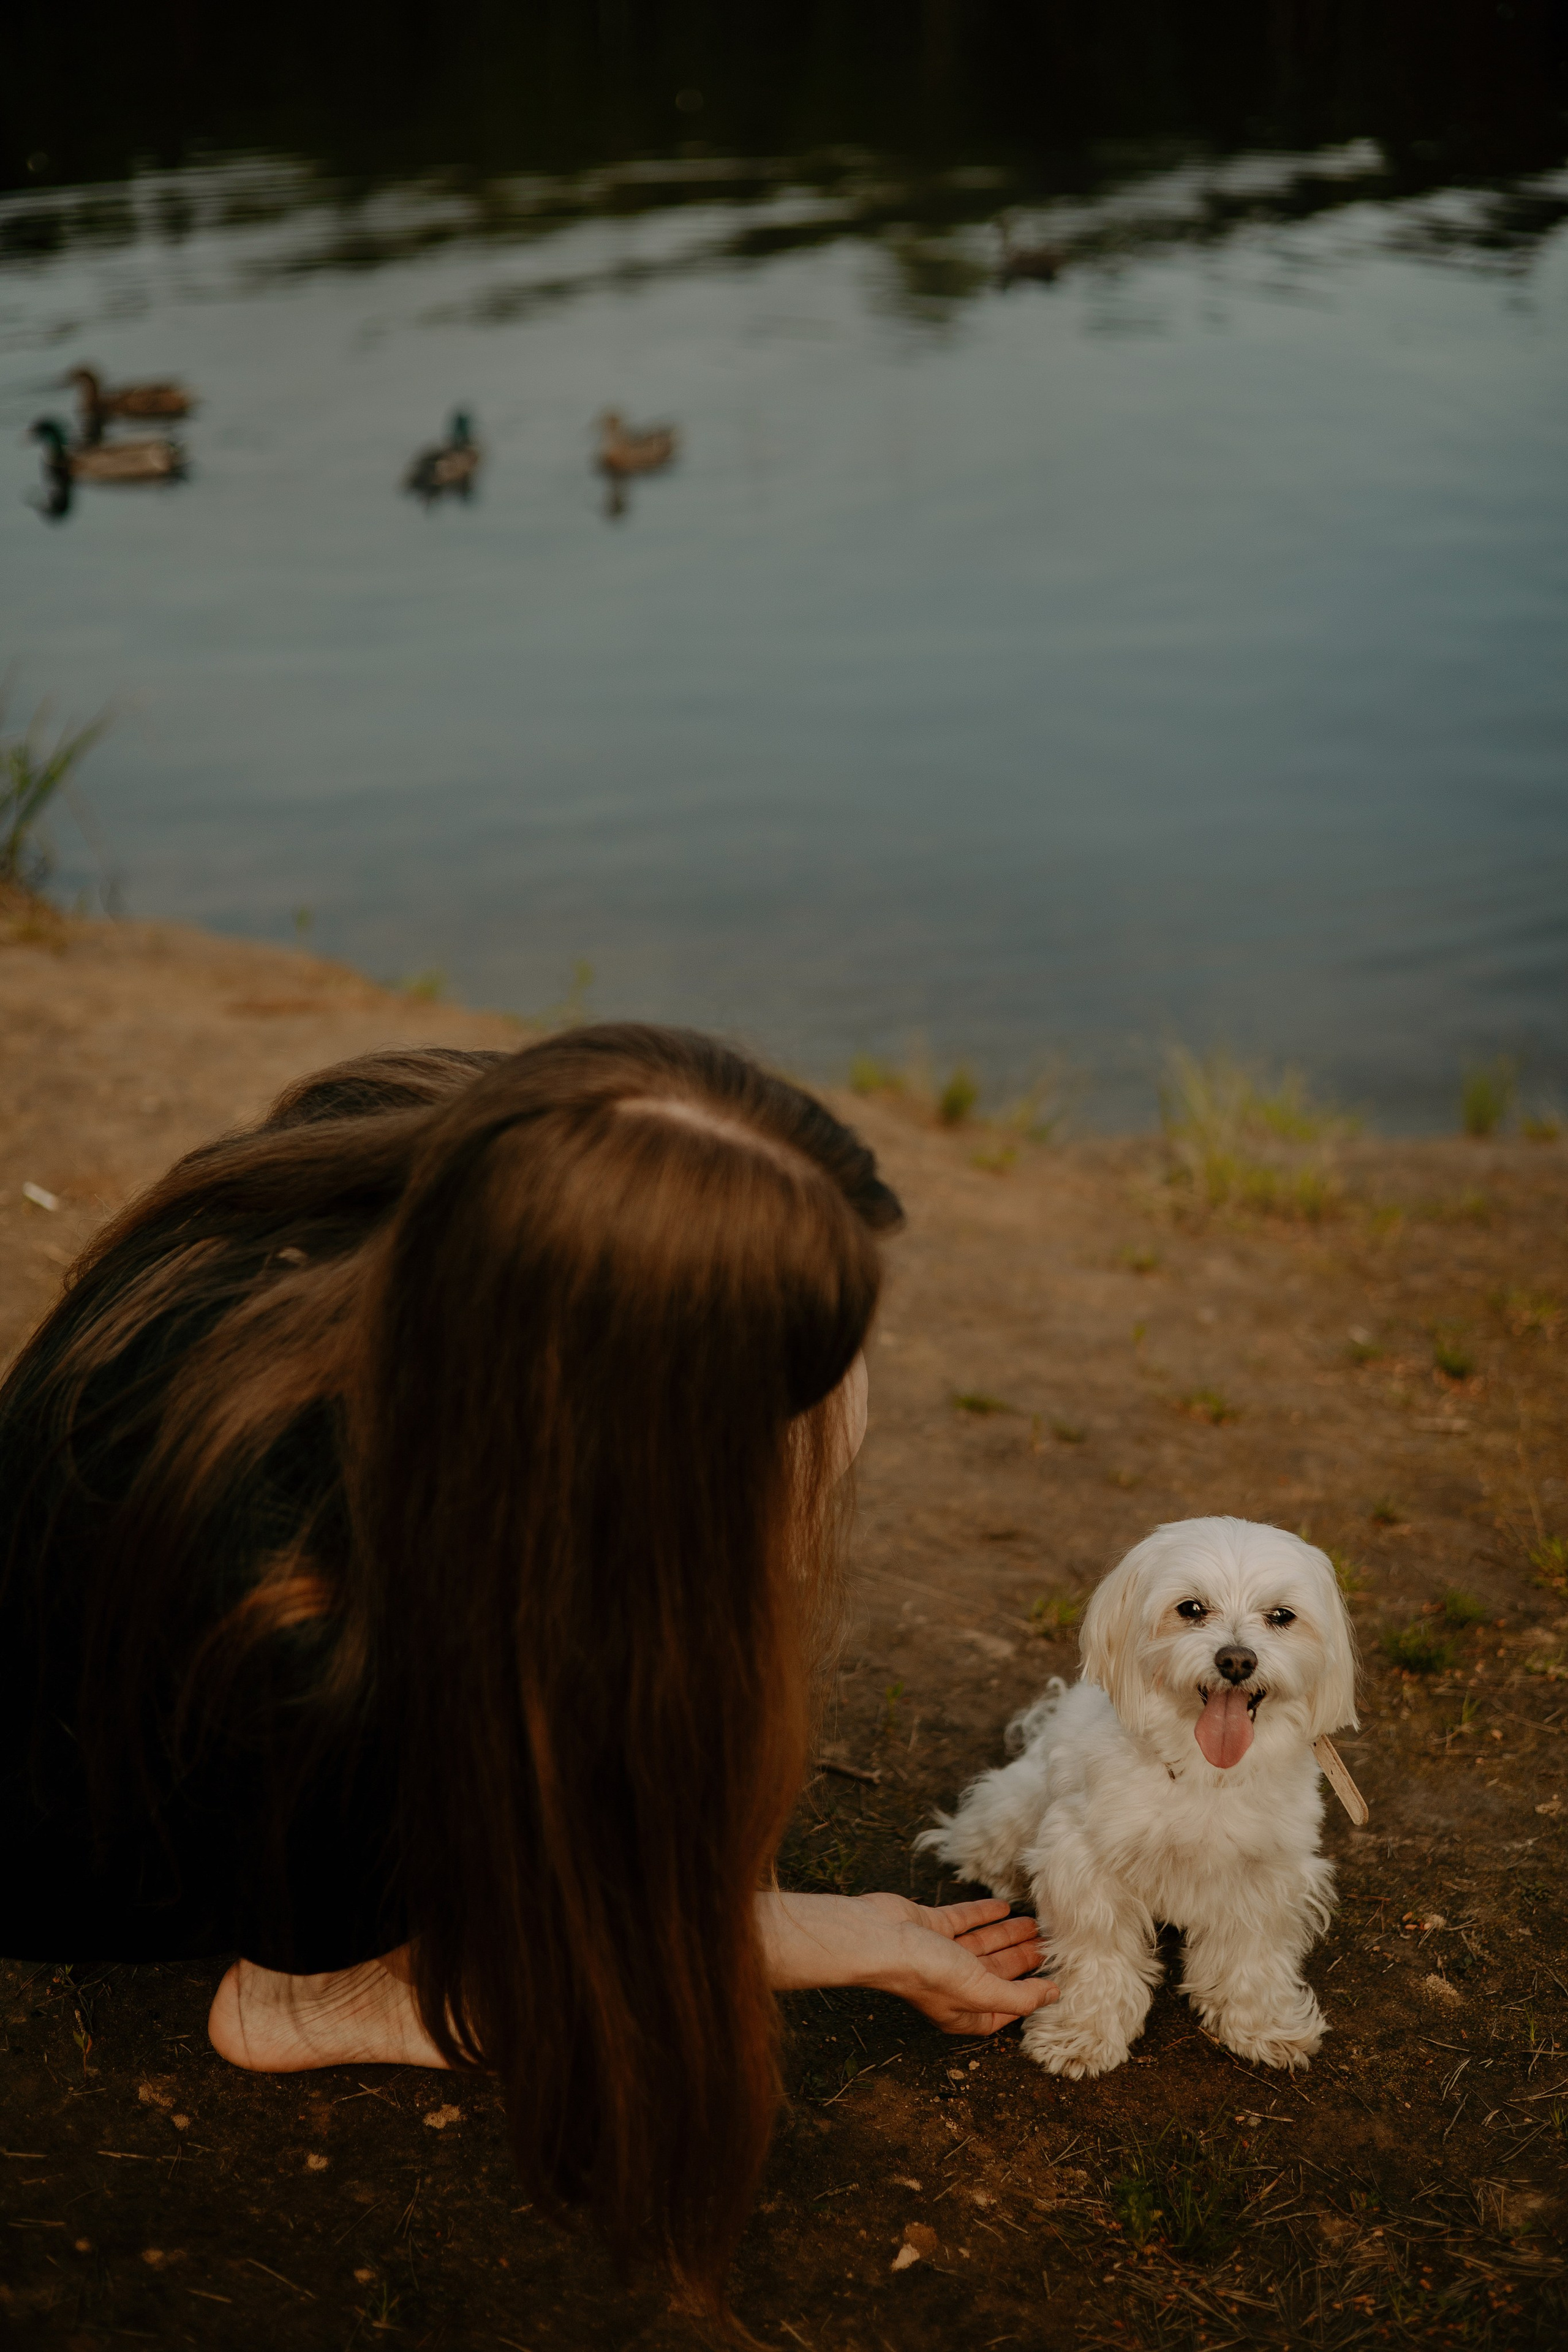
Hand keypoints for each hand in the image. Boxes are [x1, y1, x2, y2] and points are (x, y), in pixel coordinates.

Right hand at [756, 1889, 1056, 2036]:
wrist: (878, 1938)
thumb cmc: (924, 1971)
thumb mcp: (980, 1990)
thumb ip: (1017, 1995)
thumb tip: (1052, 1996)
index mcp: (963, 2011)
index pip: (1005, 2006)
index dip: (1029, 1994)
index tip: (1054, 1978)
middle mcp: (953, 1985)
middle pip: (997, 1972)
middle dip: (1023, 1959)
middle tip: (1050, 1943)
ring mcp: (941, 1954)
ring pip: (983, 1944)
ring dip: (1008, 1933)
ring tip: (1035, 1923)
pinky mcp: (931, 1927)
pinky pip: (964, 1920)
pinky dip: (983, 1914)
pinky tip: (1003, 1906)